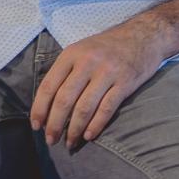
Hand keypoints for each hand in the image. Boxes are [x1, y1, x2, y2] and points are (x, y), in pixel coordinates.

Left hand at [31, 19, 170, 148]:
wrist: (143, 36)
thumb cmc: (107, 47)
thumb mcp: (81, 50)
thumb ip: (65, 72)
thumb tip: (48, 103)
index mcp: (71, 54)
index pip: (48, 86)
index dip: (40, 108)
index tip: (35, 126)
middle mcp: (87, 63)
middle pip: (64, 99)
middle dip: (55, 124)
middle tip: (50, 140)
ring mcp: (107, 73)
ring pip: (84, 107)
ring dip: (74, 129)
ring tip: (69, 143)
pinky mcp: (125, 83)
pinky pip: (106, 109)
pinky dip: (96, 125)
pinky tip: (89, 136)